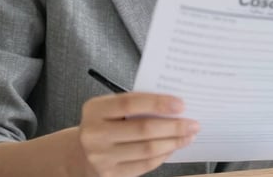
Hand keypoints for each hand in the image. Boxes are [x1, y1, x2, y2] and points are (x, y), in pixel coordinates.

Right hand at [79, 92, 199, 176]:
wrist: (78, 154)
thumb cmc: (103, 124)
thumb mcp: (109, 108)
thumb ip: (134, 105)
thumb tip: (172, 106)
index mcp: (95, 110)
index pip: (130, 103)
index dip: (158, 103)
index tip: (181, 104)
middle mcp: (95, 135)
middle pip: (143, 129)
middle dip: (173, 126)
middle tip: (193, 123)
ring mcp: (102, 158)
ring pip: (147, 150)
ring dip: (173, 142)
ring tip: (188, 135)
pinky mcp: (111, 175)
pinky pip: (144, 165)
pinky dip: (163, 155)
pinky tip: (173, 147)